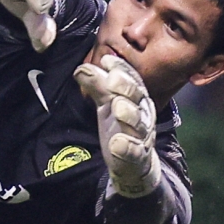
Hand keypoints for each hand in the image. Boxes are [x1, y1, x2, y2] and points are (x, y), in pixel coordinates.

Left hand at [74, 54, 160, 197]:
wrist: (135, 163)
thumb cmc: (121, 126)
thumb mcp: (107, 104)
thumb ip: (97, 86)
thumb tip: (81, 68)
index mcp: (137, 99)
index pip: (132, 80)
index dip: (121, 69)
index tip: (106, 60)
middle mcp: (143, 115)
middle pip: (137, 98)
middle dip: (126, 87)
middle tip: (112, 79)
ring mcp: (141, 136)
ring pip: (138, 123)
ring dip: (129, 114)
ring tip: (118, 106)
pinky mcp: (137, 156)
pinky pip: (134, 151)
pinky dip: (126, 147)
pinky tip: (117, 142)